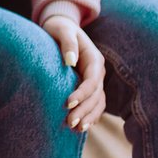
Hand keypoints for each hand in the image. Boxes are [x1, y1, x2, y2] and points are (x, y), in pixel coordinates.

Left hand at [42, 15, 105, 131]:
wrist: (60, 28)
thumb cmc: (59, 28)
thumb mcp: (62, 30)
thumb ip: (68, 43)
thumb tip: (71, 61)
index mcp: (94, 59)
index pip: (92, 81)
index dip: (82, 94)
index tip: (67, 103)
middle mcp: (98, 72)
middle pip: (96, 96)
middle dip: (84, 110)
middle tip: (69, 122)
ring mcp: (95, 80)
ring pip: (97, 103)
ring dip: (88, 117)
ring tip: (76, 129)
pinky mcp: (89, 87)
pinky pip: (94, 104)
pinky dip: (90, 116)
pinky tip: (82, 127)